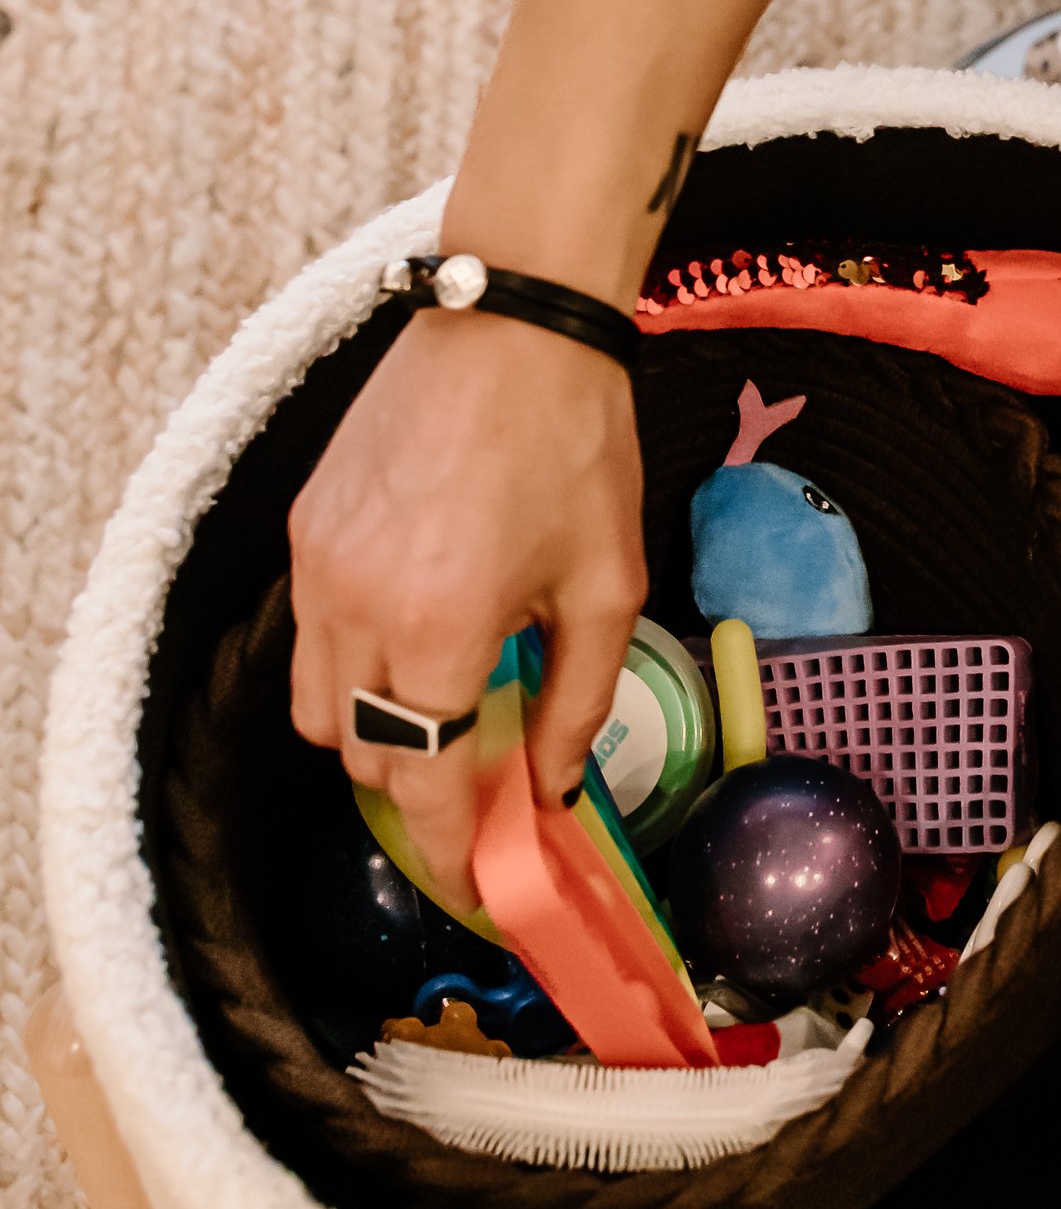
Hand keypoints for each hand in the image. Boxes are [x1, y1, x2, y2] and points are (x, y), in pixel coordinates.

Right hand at [287, 311, 646, 912]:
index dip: (450, 850)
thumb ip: (576, 702)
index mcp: (436, 627)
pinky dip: (356, 659)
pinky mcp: (304, 527)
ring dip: (378, 728)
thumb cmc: (576, 445)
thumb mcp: (607, 584)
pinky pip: (311, 633)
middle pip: (360, 756)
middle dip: (419, 787)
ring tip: (449, 702)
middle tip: (484, 785)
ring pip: (319, 705)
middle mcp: (354, 604)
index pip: (418, 782)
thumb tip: (550, 790)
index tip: (481, 885)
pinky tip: (422, 628)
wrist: (513, 323)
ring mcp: (316, 565)